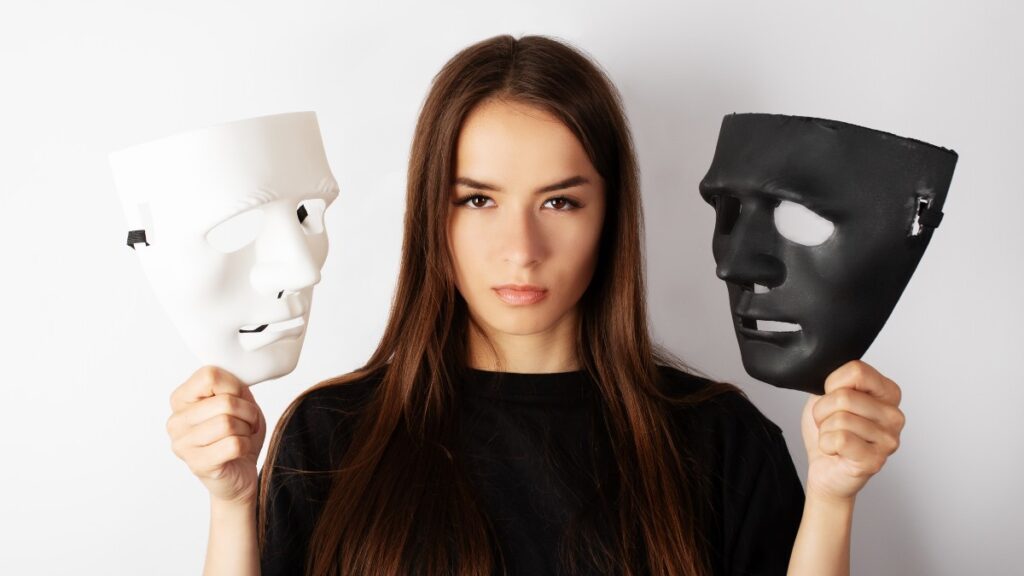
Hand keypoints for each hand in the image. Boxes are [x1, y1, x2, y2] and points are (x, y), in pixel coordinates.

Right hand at [166, 365, 266, 503]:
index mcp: (181, 398)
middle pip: (224, 402)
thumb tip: (235, 378)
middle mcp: (176, 421)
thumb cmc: (237, 435)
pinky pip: (233, 444)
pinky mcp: (197, 464)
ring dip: (247, 429)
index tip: (238, 398)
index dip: (234, 385)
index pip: (209, 375)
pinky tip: (239, 450)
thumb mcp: (239, 401)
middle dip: (248, 411)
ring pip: (229, 423)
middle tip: (248, 422)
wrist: (238, 474)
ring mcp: (182, 444)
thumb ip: (233, 386)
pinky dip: (246, 445)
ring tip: (243, 435)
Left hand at [801, 360, 904, 502]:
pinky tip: (836, 450)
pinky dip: (826, 444)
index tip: (832, 397)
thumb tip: (832, 364)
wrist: (824, 469)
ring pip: (840, 419)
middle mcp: (894, 415)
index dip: (832, 384)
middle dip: (823, 411)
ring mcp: (889, 439)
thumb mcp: (829, 396)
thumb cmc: (829, 431)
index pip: (857, 370)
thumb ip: (837, 380)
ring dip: (825, 429)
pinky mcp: (876, 460)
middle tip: (830, 423)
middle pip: (844, 396)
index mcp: (887, 393)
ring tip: (834, 437)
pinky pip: (840, 439)